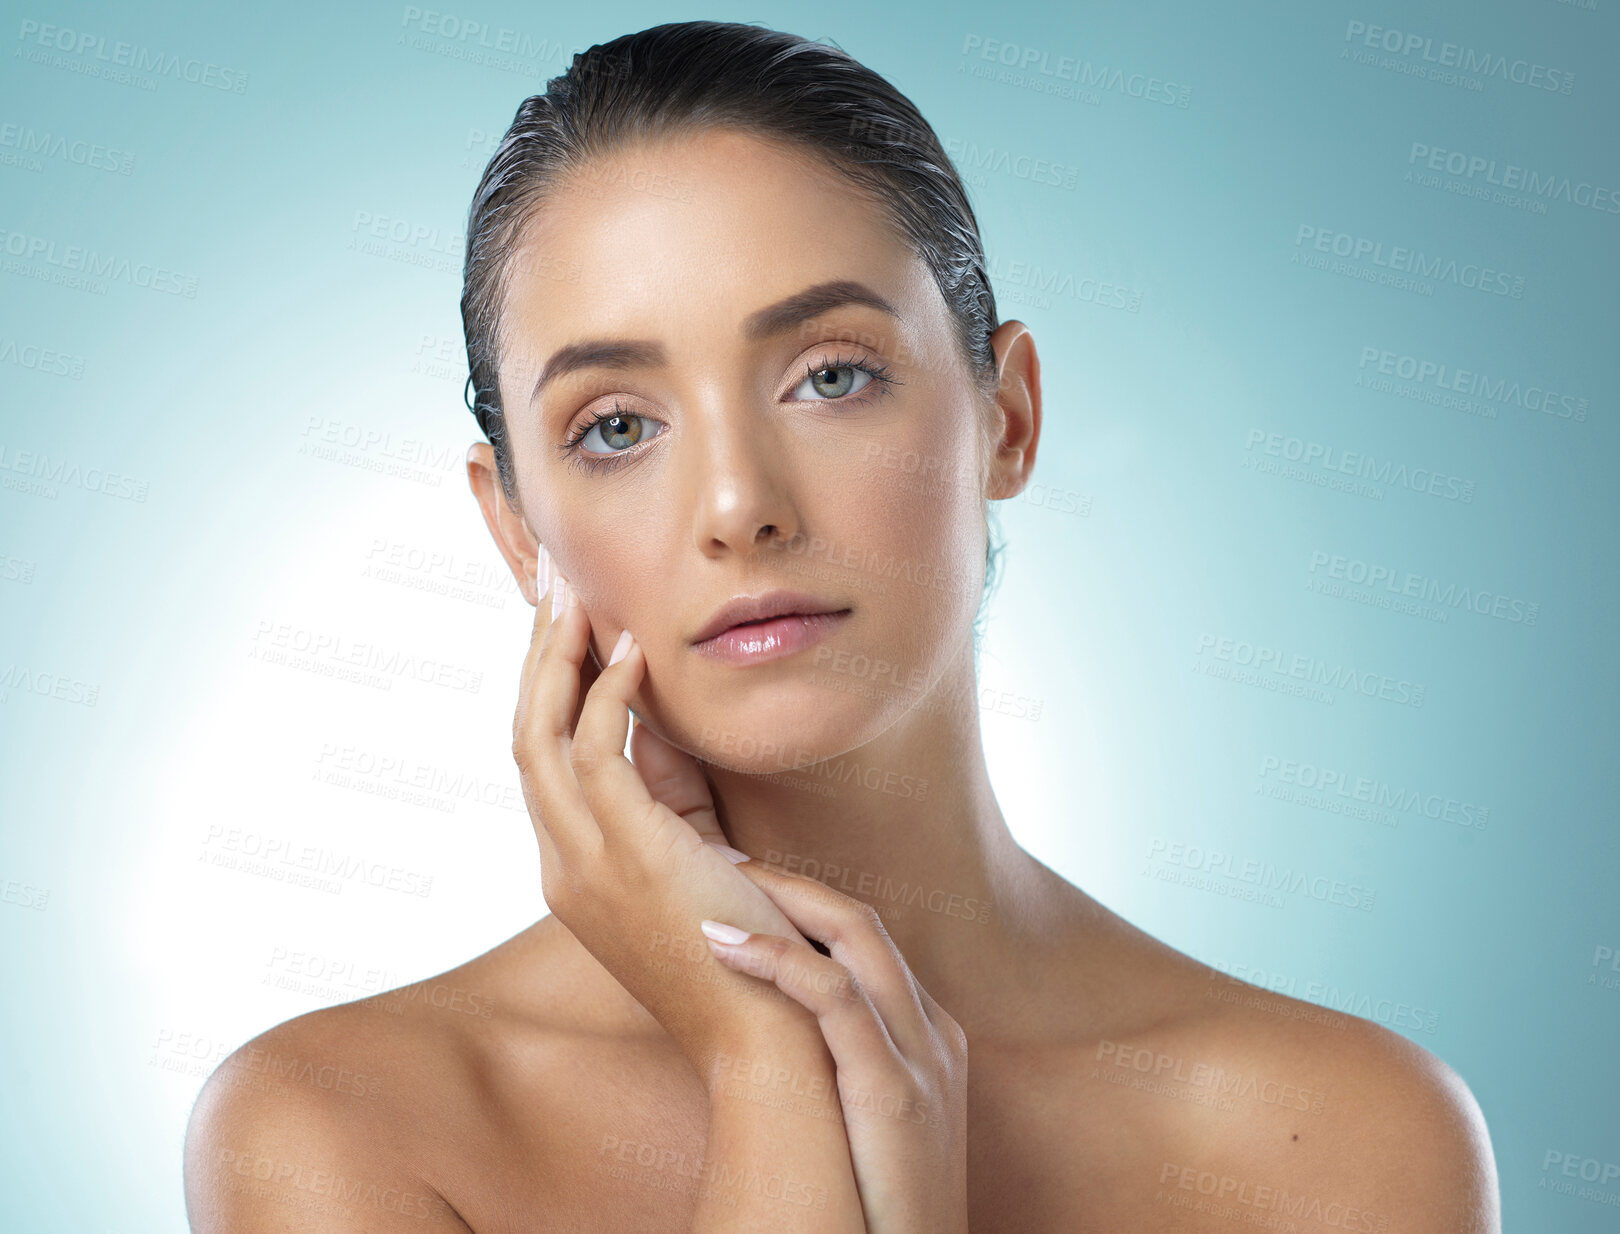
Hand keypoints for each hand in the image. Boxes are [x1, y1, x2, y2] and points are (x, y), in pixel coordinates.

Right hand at [511, 551, 819, 1071]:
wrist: (768, 1037)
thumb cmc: (749, 952)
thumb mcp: (698, 862)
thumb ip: (671, 800)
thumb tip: (663, 725)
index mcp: (574, 870)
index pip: (541, 759)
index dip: (547, 686)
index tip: (565, 624)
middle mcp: (563, 865)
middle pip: (524, 736)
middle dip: (536, 655)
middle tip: (550, 581)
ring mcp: (583, 864)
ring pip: (539, 735)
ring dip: (556, 658)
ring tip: (574, 594)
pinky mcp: (625, 857)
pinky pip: (595, 753)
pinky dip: (608, 695)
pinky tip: (633, 650)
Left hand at [700, 861, 969, 1233]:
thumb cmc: (881, 1213)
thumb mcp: (872, 1127)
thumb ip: (842, 1073)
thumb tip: (771, 1040)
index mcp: (928, 1038)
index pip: (865, 943)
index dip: (801, 905)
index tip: (738, 885)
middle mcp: (932, 1034)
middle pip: (860, 922)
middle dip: (787, 883)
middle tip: (716, 859)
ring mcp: (921, 1059)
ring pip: (855, 938)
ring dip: (778, 899)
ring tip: (712, 881)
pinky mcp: (896, 1094)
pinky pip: (837, 999)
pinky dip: (777, 959)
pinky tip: (722, 943)